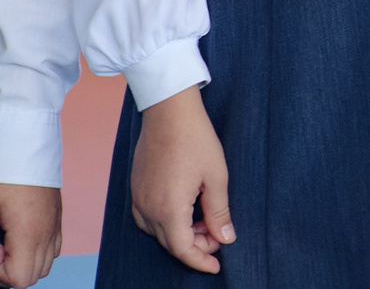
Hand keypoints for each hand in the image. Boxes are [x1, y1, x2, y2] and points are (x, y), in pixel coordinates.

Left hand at [0, 184, 61, 288]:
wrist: (27, 151)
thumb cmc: (5, 178)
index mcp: (29, 232)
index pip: (21, 278)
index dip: (1, 274)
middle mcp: (47, 232)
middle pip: (34, 275)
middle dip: (11, 270)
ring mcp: (55, 225)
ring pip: (45, 264)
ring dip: (25, 262)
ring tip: (8, 244)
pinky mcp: (57, 218)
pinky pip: (53, 248)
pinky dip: (37, 251)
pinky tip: (20, 236)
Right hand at [132, 85, 230, 272]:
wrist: (169, 112)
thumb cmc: (196, 140)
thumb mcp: (217, 177)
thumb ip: (219, 212)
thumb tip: (225, 238)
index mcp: (168, 209)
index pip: (182, 249)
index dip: (200, 260)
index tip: (216, 266)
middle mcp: (147, 209)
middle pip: (170, 243)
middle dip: (195, 246)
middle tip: (218, 238)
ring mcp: (138, 199)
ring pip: (158, 232)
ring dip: (181, 234)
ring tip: (205, 223)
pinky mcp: (136, 188)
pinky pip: (148, 218)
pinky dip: (168, 222)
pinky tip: (186, 211)